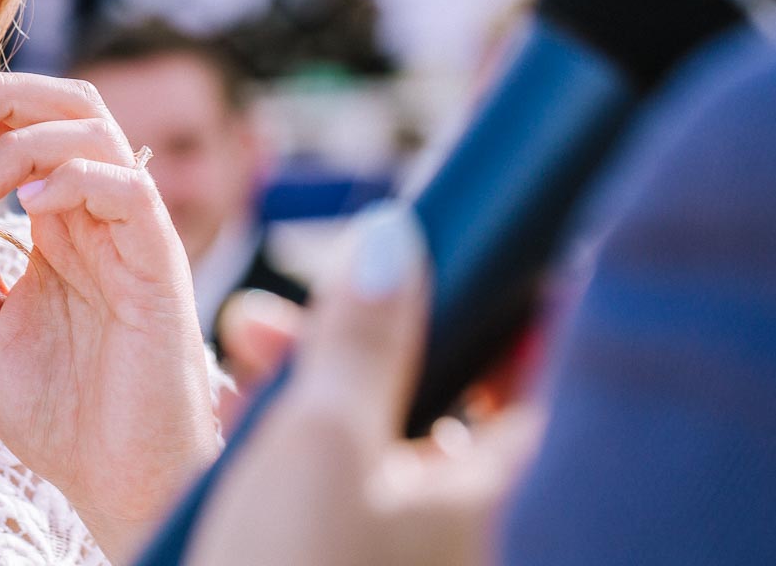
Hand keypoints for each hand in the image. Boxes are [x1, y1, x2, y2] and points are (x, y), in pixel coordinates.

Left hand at [0, 72, 220, 562]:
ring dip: (23, 138)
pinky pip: (130, 190)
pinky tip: (32, 204)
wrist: (115, 481)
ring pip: (94, 130)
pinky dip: (79, 177)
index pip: (21, 123)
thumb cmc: (58, 410)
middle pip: (61, 103)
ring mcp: (131, 231)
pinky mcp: (159, 263)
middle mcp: (95, 211)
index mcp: (57, 217)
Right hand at [186, 207, 542, 565]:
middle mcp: (477, 523)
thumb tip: (393, 240)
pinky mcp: (367, 562)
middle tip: (271, 316)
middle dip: (353, 336)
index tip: (447, 246)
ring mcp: (422, 550)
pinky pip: (349, 484)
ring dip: (315, 385)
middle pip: (439, 392)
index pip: (539, 368)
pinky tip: (238, 425)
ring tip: (236, 360)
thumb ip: (359, 336)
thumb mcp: (318, 439)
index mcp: (499, 490)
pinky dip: (302, 446)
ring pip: (384, 436)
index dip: (500, 297)